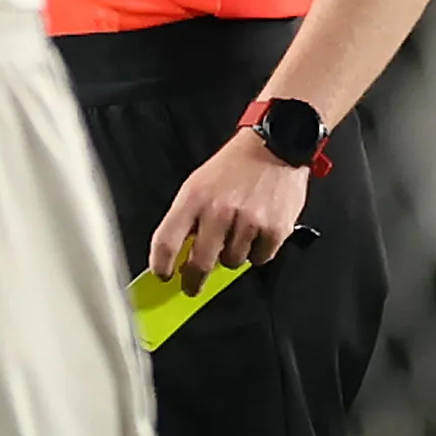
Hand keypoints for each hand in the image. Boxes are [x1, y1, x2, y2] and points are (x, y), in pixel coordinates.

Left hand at [149, 126, 310, 292]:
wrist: (273, 148)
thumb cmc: (233, 167)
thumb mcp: (199, 184)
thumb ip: (188, 217)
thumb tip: (179, 254)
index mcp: (193, 198)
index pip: (166, 241)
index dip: (160, 265)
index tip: (162, 276)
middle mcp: (218, 211)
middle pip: (199, 263)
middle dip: (193, 281)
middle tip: (191, 287)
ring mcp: (247, 222)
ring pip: (231, 263)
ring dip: (231, 257)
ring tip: (237, 233)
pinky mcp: (274, 231)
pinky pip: (260, 259)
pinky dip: (258, 252)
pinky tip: (258, 232)